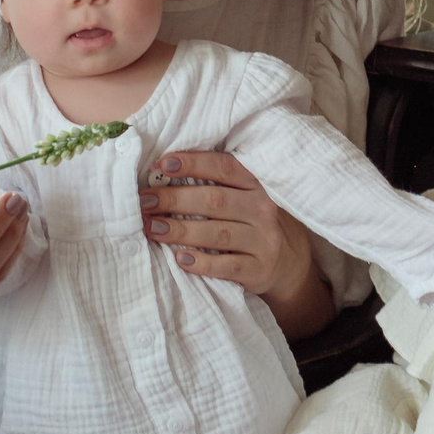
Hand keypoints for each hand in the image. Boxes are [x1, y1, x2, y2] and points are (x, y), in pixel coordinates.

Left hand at [142, 151, 322, 307]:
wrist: (288, 264)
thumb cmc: (254, 224)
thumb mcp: (247, 198)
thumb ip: (218, 186)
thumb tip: (163, 175)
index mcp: (257, 185)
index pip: (225, 167)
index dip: (193, 164)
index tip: (162, 165)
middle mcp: (263, 209)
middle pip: (215, 200)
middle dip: (175, 198)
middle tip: (145, 201)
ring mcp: (264, 240)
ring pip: (218, 233)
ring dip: (181, 229)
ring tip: (152, 228)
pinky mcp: (259, 269)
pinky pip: (227, 266)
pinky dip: (202, 263)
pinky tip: (180, 260)